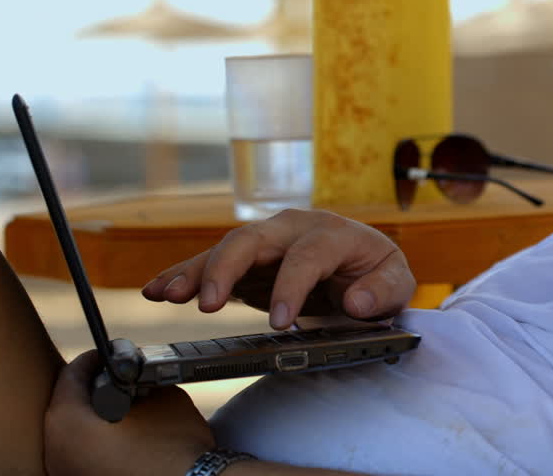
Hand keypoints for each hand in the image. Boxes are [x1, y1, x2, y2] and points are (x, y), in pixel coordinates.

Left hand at [45, 350, 213, 475]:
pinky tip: (123, 437)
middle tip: (111, 378)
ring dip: (93, 419)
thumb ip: (138, 380)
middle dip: (89, 390)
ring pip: (72, 437)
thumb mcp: (161, 395)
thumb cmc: (173, 447)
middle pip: (65, 409)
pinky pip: (82, 457)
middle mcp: (56, 454)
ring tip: (121, 408)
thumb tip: (135, 379)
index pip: (69, 378)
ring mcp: (67, 474)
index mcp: (67, 426)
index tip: (104, 355)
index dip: (89, 360)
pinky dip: (97, 443)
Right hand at [141, 209, 415, 328]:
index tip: (279, 323)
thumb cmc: (377, 274)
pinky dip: (183, 275)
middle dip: (227, 268)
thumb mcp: (396, 283)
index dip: (291, 286)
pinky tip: (156, 290)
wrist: (362, 266)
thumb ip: (384, 290)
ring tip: (167, 295)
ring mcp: (266, 241)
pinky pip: (210, 264)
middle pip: (254, 240)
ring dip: (195, 272)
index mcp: (332, 232)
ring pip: (225, 249)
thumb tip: (358, 301)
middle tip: (208, 305)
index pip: (307, 255)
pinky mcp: (246, 261)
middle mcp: (293, 228)